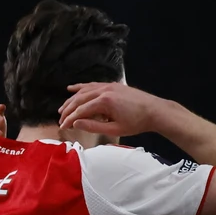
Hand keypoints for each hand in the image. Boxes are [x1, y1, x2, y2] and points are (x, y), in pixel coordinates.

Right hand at [58, 83, 177, 137]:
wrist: (155, 111)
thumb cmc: (136, 123)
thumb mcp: (114, 129)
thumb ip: (93, 126)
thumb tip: (75, 123)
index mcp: (104, 102)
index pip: (80, 111)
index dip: (69, 120)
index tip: (63, 127)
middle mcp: (104, 91)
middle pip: (79, 99)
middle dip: (68, 110)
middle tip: (61, 120)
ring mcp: (109, 86)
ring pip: (84, 91)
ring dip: (71, 100)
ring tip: (62, 109)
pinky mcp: (113, 85)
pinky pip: (92, 85)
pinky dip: (81, 87)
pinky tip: (71, 88)